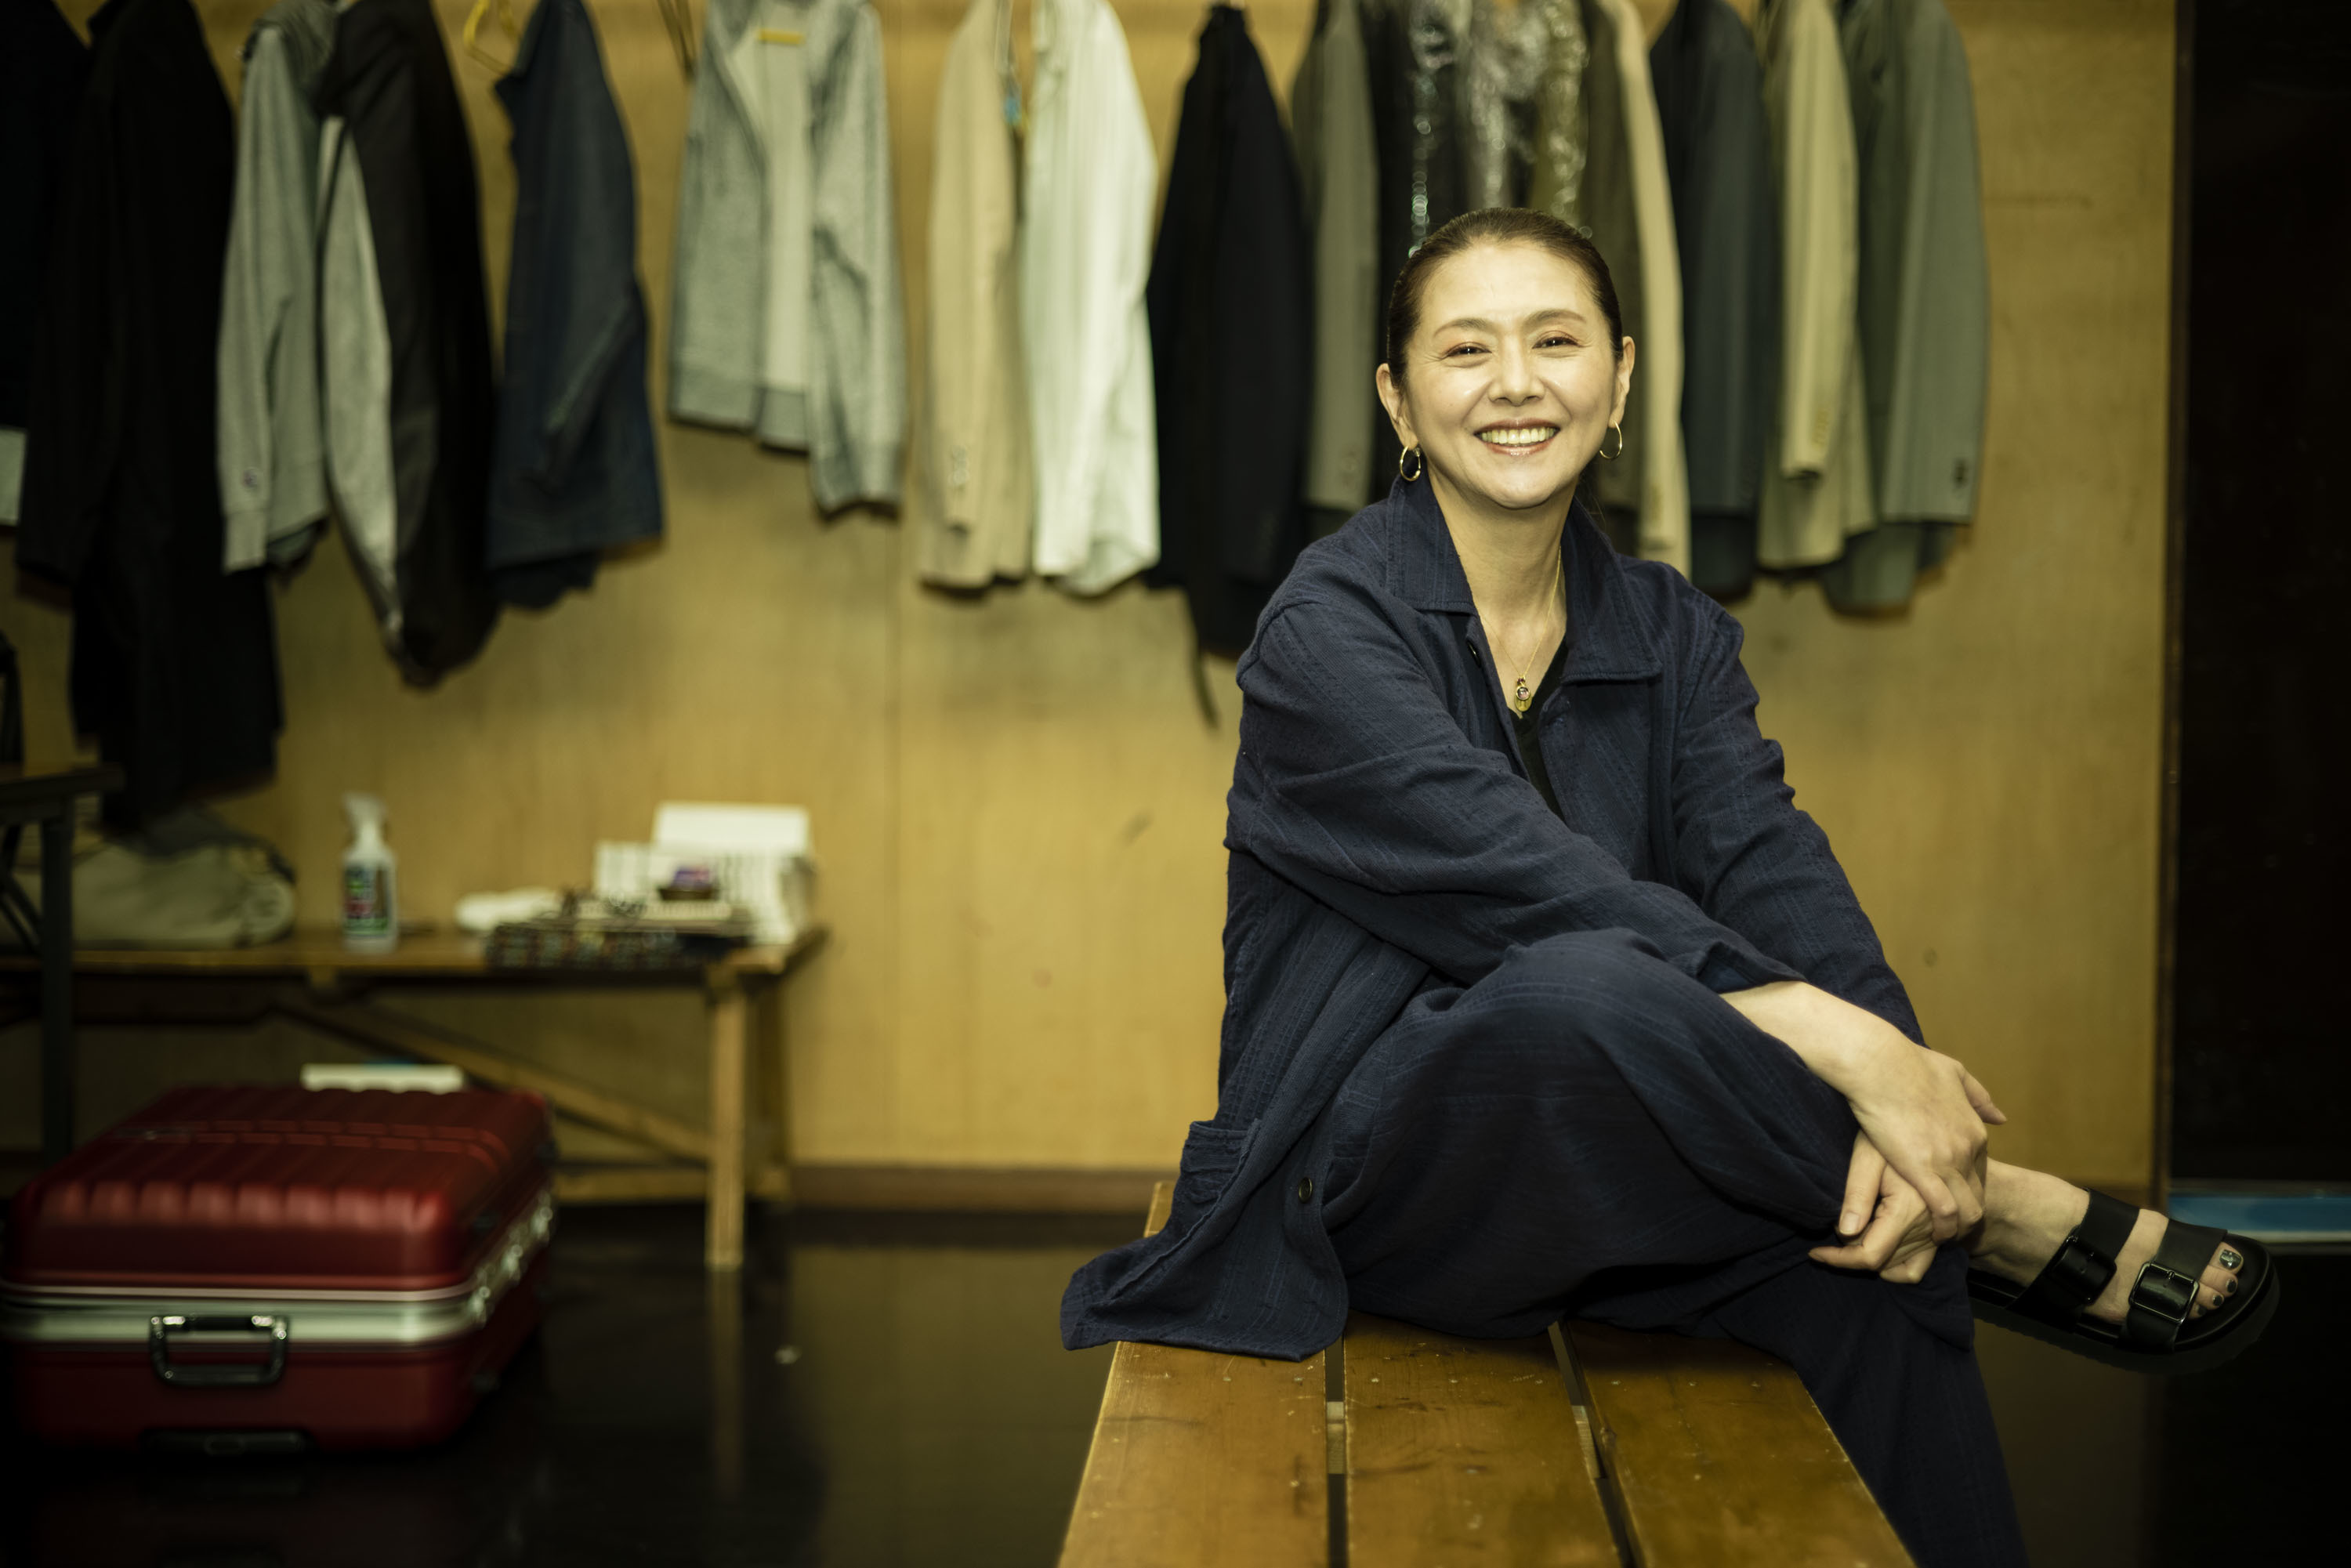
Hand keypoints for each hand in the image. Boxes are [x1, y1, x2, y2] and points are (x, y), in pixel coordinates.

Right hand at [1721, 982, 2005, 1243]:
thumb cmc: (1908, 1062)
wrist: (1880, 1064)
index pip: (1980, 1171)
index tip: (1951, 1196)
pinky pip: (1944, 1212)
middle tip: (1947, 1225)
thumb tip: (1999, 1117)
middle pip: (1978, 1194)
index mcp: (1974, 1129)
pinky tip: (1929, 1235)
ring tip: (1940, 1237)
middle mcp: (1968, 1148)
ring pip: (1966, 1209)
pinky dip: (1941, 1228)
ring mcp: (1949, 1161)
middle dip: (1966, 1213)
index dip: (1966, 1187)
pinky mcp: (1924, 1171)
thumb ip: (1978, 1096)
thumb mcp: (1954, 1072)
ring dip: (1956, 1227)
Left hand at [1810, 1134, 1939, 1282]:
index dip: (1839, 1259)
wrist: (1929, 1112)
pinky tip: (1877, 1248)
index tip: (1816, 1253)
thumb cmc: (1892, 1129)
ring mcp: (1939, 1228)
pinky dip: (1900, 1266)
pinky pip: (1922, 1263)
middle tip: (1828, 1236)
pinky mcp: (1942, 1226)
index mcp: (1910, 1209)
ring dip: (1874, 1260)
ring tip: (1851, 1235)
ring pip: (1903, 1266)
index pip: (1871, 1255)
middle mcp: (1930, 1224)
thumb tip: (1845, 1232)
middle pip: (1885, 1262)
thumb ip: (1858, 1195)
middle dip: (1852, 1256)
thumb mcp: (1868, 1156)